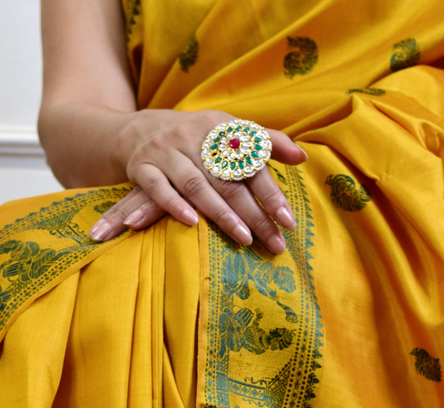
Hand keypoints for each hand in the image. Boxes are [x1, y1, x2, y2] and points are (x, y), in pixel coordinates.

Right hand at [88, 108, 306, 254]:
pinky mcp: (143, 167)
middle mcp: (194, 137)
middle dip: (254, 214)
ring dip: (221, 214)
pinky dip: (174, 206)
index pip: (251, 163)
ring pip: (197, 186)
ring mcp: (166, 152)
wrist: (141, 130)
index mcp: (220, 129)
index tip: (289, 221)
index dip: (271, 193)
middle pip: (228, 181)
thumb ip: (265, 142)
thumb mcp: (229, 132)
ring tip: (244, 239)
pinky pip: (158, 188)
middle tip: (274, 243)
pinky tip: (192, 225)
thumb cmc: (198, 138)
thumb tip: (302, 155)